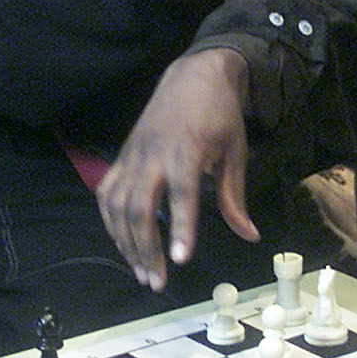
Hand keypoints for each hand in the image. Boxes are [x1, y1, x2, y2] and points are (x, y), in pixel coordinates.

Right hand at [96, 49, 260, 290]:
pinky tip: (123, 244)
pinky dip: (110, 223)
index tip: (180, 259)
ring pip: (117, 205)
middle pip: (139, 207)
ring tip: (141, 272)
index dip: (180, 228)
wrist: (191, 75)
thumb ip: (234, 196)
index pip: (181, 194)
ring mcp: (132, 156)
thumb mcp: (236, 151)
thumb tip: (249, 235)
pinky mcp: (121, 158)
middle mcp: (152, 155)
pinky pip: (107, 194)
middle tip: (157, 282)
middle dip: (146, 249)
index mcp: (186, 150)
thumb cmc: (218, 114)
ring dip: (126, 243)